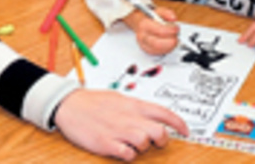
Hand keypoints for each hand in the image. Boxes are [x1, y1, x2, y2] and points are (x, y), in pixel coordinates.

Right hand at [54, 88, 188, 160]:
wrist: (69, 104)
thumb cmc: (93, 102)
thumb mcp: (119, 99)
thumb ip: (137, 108)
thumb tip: (154, 116)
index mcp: (133, 105)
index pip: (164, 113)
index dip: (179, 124)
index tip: (185, 132)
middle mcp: (128, 117)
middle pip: (159, 132)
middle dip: (162, 140)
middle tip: (156, 143)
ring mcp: (117, 130)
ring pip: (144, 143)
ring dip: (142, 147)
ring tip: (132, 144)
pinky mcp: (105, 143)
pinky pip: (127, 154)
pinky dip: (128, 155)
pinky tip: (121, 149)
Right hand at [123, 8, 178, 54]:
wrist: (139, 22)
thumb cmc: (149, 17)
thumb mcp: (158, 11)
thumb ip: (167, 13)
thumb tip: (173, 18)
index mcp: (144, 24)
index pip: (159, 31)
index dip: (170, 30)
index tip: (176, 28)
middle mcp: (142, 36)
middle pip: (157, 44)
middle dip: (170, 41)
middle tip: (176, 36)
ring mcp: (144, 44)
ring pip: (158, 50)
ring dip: (169, 46)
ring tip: (173, 39)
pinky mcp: (147, 50)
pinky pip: (158, 53)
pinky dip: (166, 49)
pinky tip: (168, 44)